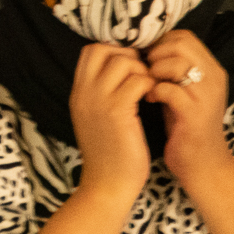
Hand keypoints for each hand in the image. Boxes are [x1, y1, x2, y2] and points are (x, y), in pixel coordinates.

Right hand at [69, 43, 153, 203]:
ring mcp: (98, 100)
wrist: (107, 184)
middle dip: (129, 55)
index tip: (131, 66)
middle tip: (143, 74)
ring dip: (142, 70)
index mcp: (78, 92)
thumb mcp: (94, 118)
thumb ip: (100, 94)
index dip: (114, 51)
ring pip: (123, 61)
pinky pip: (138, 81)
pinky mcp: (118, 111)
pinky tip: (154, 98)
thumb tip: (121, 71)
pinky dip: (151, 84)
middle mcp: (84, 92)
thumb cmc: (108, 154)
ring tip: (149, 88)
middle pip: (104, 49)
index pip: (91, 51)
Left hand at [144, 28, 229, 182]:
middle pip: (179, 43)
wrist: (203, 165)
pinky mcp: (195, 113)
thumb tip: (144, 47)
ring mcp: (206, 94)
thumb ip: (171, 68)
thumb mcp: (181, 90)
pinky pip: (169, 89)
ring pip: (175, 62)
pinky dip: (154, 91)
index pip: (183, 36)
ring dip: (153, 71)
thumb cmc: (185, 125)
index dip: (159, 43)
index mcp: (211, 69)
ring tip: (147, 86)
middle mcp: (213, 77)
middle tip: (146, 72)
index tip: (147, 59)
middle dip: (155, 54)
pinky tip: (150, 100)